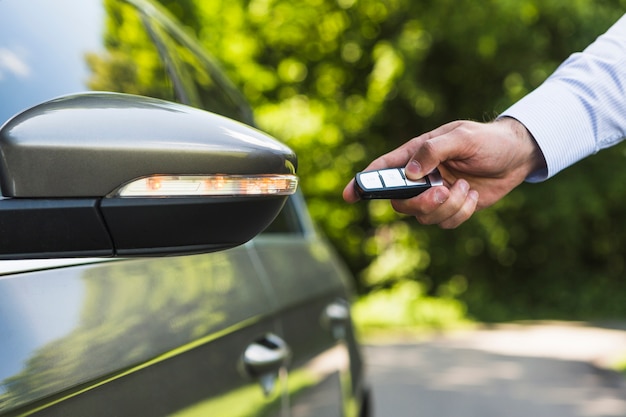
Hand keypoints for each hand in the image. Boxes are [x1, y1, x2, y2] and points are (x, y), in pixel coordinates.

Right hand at [343, 117, 544, 227]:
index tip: (349, 195)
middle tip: (441, 192)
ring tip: (466, 189)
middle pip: (400, 202)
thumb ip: (433, 151)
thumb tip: (410, 173)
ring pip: (424, 216)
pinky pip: (446, 222)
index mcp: (416, 155)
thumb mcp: (462, 137)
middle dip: (419, 203)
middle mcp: (421, 177)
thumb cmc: (487, 140)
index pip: (383, 169)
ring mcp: (436, 194)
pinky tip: (473, 197)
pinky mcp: (453, 208)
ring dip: (447, 207)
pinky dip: (461, 213)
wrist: (517, 155)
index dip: (363, 182)